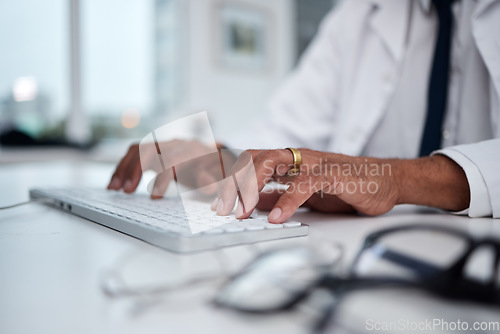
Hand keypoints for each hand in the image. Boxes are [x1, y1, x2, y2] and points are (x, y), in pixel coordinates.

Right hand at [107, 140, 234, 197]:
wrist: (214, 157)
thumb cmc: (215, 170)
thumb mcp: (220, 176)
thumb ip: (213, 180)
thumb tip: (208, 186)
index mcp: (193, 149)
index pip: (173, 159)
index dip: (163, 177)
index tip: (155, 196)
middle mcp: (175, 143)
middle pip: (150, 150)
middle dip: (136, 169)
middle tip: (126, 191)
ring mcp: (163, 145)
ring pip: (138, 149)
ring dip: (123, 168)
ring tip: (113, 188)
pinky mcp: (154, 151)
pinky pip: (133, 154)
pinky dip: (122, 167)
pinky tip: (114, 182)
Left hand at [213, 149, 399, 222]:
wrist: (386, 180)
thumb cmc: (346, 185)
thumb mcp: (303, 194)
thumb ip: (277, 195)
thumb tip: (251, 203)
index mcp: (288, 161)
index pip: (250, 162)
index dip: (230, 178)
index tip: (216, 201)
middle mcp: (296, 157)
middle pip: (253, 159)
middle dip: (232, 183)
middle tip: (222, 209)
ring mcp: (312, 163)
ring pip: (271, 162)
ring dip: (250, 188)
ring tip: (240, 212)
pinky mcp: (332, 174)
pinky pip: (304, 184)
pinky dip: (287, 201)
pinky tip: (277, 217)